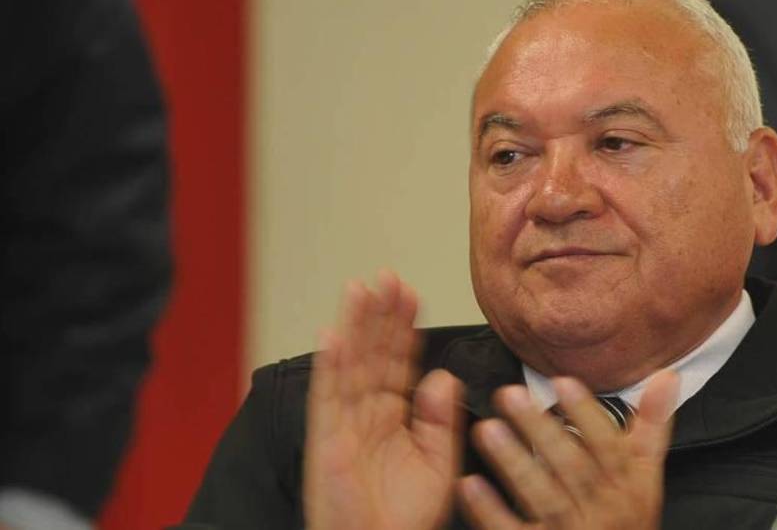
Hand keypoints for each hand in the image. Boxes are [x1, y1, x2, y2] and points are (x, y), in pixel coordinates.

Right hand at [304, 270, 464, 529]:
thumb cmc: (404, 519)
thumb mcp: (437, 464)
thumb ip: (441, 420)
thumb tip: (443, 376)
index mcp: (394, 418)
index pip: (399, 362)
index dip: (405, 329)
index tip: (412, 294)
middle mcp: (367, 414)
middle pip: (374, 354)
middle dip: (380, 315)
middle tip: (388, 277)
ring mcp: (344, 425)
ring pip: (350, 365)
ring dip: (354, 327)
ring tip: (361, 288)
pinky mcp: (327, 441)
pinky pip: (328, 398)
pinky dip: (330, 366)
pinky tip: (334, 335)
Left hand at [458, 370, 679, 529]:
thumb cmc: (627, 518)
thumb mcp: (646, 475)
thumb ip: (652, 426)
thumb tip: (667, 376)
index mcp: (627, 485)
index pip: (609, 445)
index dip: (586, 413)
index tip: (562, 382)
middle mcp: (601, 508)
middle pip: (571, 466)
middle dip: (541, 430)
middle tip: (510, 395)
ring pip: (542, 496)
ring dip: (514, 462)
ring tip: (487, 429)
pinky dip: (490, 510)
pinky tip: (470, 484)